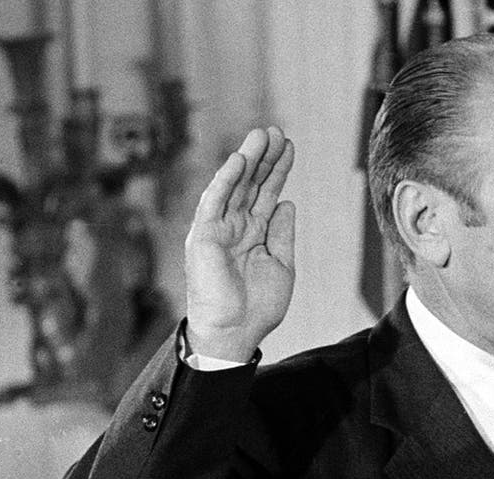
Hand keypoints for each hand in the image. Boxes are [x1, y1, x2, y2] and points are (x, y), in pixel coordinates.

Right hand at [184, 126, 296, 360]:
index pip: (266, 193)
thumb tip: (286, 203)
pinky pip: (214, 202)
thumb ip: (282, 234)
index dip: (277, 170)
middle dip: (264, 157)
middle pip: (251, 184)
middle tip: (277, 131)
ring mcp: (218, 229)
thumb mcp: (281, 265)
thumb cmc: (257, 306)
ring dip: (248, 159)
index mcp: (253, 233)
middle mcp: (234, 226)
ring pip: (233, 186)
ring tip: (262, 135)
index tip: (290, 147)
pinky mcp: (204, 236)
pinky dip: (226, 180)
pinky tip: (239, 160)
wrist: (236, 332)